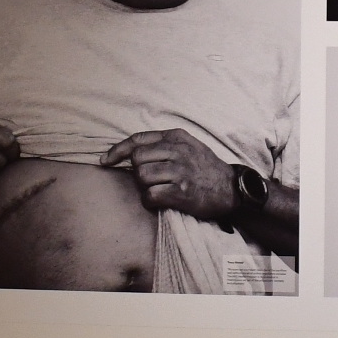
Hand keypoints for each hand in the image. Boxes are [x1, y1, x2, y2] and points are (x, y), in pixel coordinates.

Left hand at [99, 127, 236, 222]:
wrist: (232, 189)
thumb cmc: (206, 169)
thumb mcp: (189, 146)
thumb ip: (164, 144)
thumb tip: (131, 152)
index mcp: (176, 137)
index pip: (138, 139)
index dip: (117, 150)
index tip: (106, 160)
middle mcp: (178, 151)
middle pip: (137, 159)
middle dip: (137, 172)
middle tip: (150, 180)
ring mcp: (180, 171)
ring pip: (141, 177)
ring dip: (144, 187)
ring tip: (158, 189)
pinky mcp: (181, 192)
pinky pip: (150, 196)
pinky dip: (151, 201)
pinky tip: (160, 200)